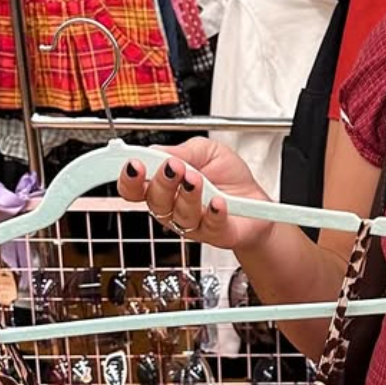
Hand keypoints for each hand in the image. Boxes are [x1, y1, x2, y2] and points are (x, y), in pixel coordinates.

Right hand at [115, 139, 273, 252]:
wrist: (257, 199)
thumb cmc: (229, 177)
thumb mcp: (207, 151)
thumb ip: (183, 151)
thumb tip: (157, 151)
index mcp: (165, 186)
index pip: (135, 188)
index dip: (129, 179)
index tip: (134, 165)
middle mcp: (173, 207)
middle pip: (154, 201)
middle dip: (162, 182)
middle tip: (174, 167)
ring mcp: (193, 223)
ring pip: (179, 215)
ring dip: (187, 195)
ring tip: (197, 179)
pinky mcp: (215, 233)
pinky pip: (209, 226)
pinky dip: (213, 212)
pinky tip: (217, 201)